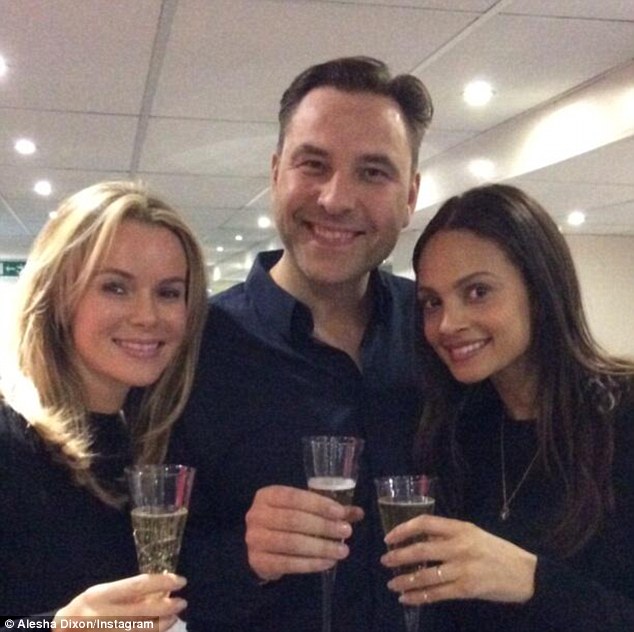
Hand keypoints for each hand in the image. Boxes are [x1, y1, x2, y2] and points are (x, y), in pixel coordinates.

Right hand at [54, 573, 186, 631]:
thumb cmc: (85, 608)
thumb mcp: (102, 593)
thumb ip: (128, 591)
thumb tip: (161, 586)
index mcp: (101, 595)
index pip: (138, 585)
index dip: (162, 582)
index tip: (180, 580)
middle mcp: (105, 615)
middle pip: (144, 610)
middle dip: (167, 606)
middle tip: (182, 601)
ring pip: (143, 629)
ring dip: (163, 623)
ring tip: (174, 616)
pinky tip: (161, 629)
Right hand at [245, 485, 363, 581]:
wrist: (260, 546)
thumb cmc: (285, 521)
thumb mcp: (302, 509)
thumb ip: (327, 510)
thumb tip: (358, 512)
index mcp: (267, 496)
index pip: (294, 497)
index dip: (318, 504)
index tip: (341, 513)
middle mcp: (256, 515)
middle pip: (293, 520)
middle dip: (323, 526)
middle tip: (346, 531)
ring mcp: (255, 539)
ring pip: (292, 543)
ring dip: (320, 547)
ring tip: (341, 550)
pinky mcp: (258, 562)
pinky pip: (288, 564)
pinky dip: (311, 564)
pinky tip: (328, 563)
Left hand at [380, 515, 536, 605]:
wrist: (526, 573)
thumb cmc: (496, 550)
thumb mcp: (473, 534)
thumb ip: (448, 536)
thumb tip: (419, 541)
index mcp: (459, 527)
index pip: (424, 523)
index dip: (403, 529)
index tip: (389, 538)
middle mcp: (459, 546)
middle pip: (420, 550)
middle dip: (398, 557)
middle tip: (385, 561)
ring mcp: (462, 568)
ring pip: (425, 575)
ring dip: (404, 581)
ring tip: (391, 584)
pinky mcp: (466, 589)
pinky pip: (436, 594)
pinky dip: (418, 597)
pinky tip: (406, 599)